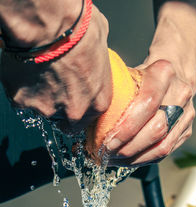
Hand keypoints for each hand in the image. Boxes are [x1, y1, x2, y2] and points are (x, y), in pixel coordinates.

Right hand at [0, 4, 111, 131]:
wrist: (50, 25)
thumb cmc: (80, 31)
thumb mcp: (102, 48)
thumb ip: (97, 66)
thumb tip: (92, 57)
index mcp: (97, 102)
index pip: (87, 120)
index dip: (76, 110)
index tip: (70, 101)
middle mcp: (74, 112)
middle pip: (64, 119)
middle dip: (58, 105)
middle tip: (53, 83)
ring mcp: (48, 109)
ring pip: (41, 107)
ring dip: (39, 93)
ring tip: (39, 70)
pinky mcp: (23, 101)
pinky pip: (20, 97)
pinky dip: (21, 86)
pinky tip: (25, 68)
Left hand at [106, 2, 195, 166]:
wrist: (170, 74)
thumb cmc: (141, 75)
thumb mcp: (126, 75)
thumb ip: (113, 94)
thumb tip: (86, 119)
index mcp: (164, 73)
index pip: (147, 103)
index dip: (126, 127)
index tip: (106, 140)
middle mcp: (179, 93)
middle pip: (156, 129)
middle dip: (127, 147)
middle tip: (105, 154)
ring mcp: (186, 114)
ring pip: (162, 145)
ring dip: (134, 158)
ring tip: (113, 160)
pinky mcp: (185, 130)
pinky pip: (165, 151)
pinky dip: (144, 160)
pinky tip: (126, 161)